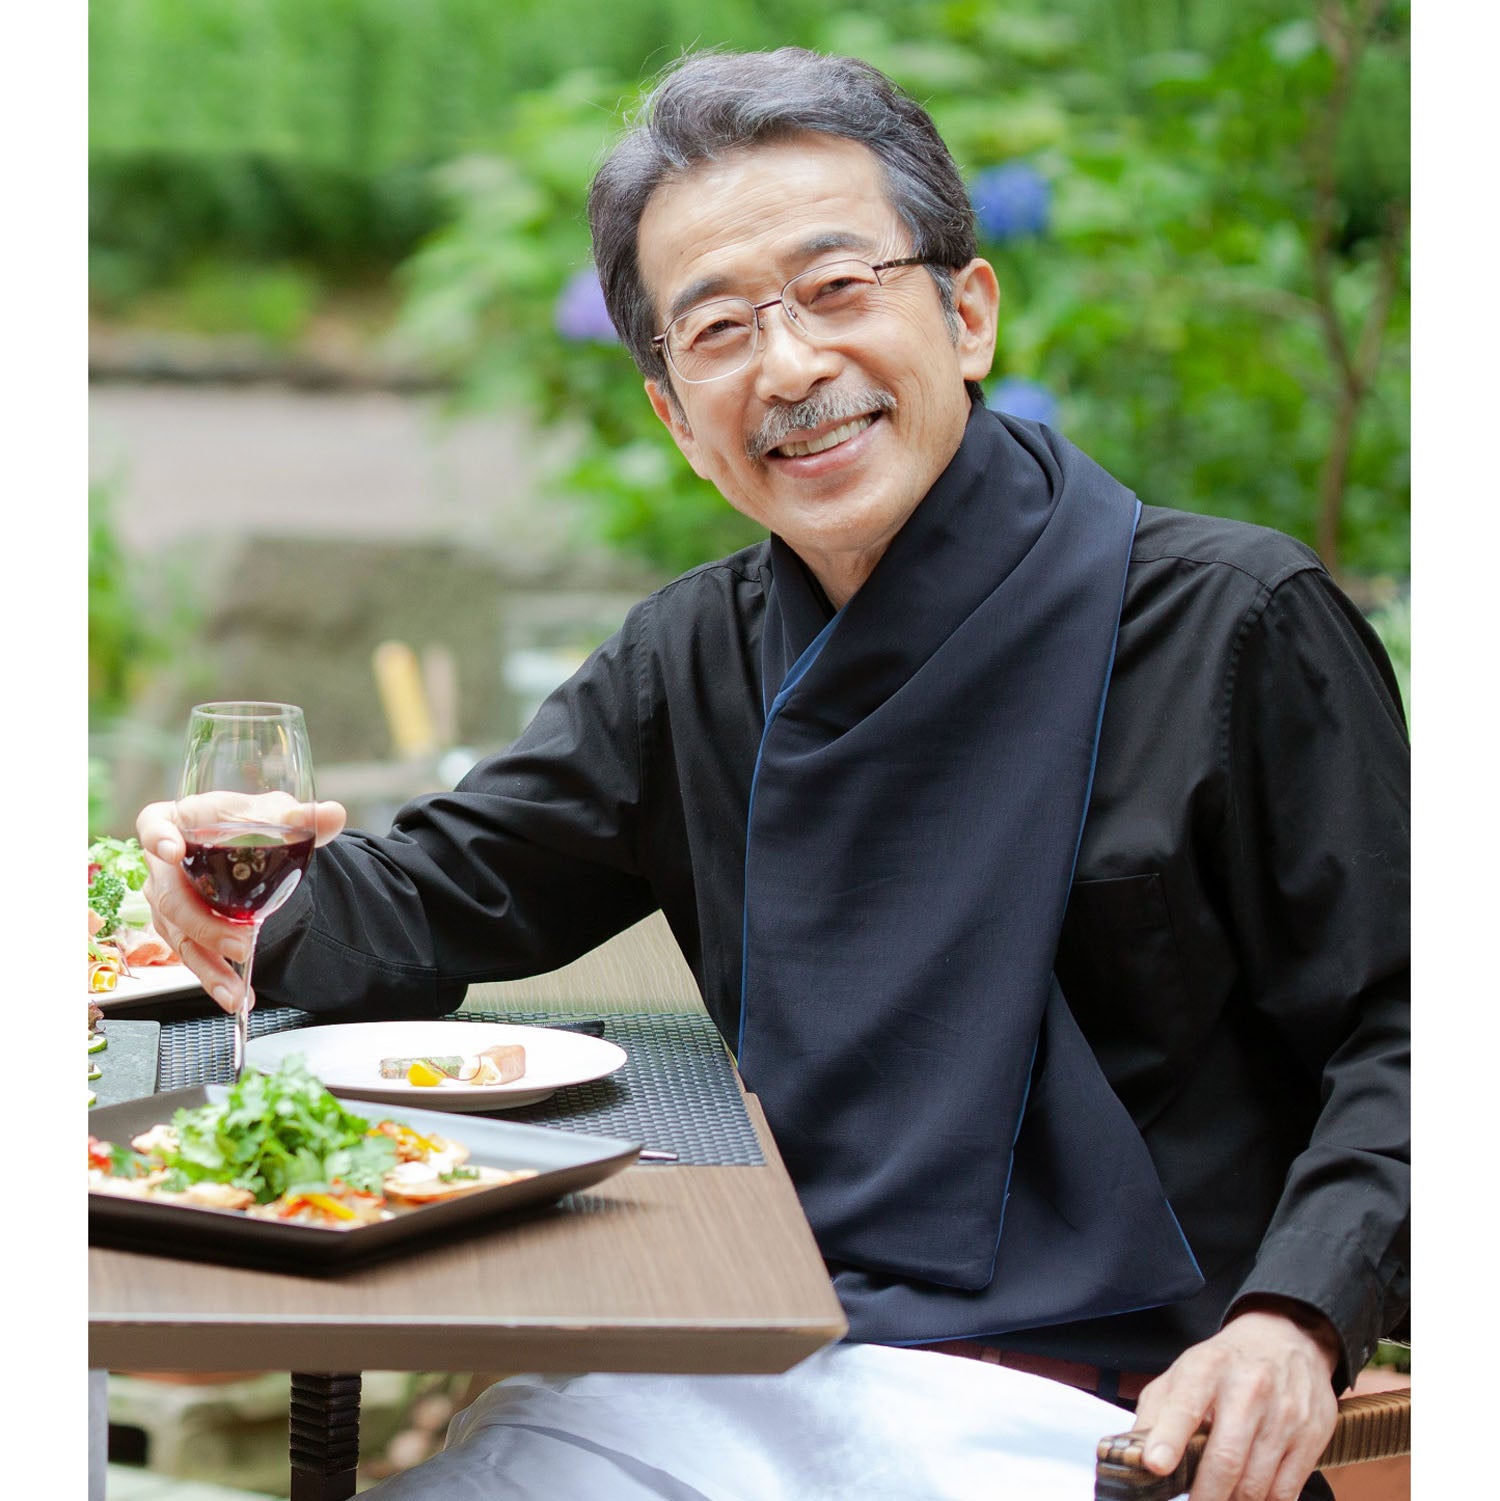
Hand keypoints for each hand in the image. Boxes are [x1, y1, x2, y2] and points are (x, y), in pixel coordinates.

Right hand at [137, 793, 346, 1013]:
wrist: (252, 850)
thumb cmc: (250, 823)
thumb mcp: (275, 815)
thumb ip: (301, 817)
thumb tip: (332, 815)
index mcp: (178, 821)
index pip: (154, 824)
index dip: (158, 837)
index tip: (172, 850)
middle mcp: (163, 865)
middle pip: (170, 896)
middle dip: (204, 924)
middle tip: (240, 942)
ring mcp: (168, 901)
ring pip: (180, 935)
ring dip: (209, 964)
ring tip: (236, 988)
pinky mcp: (180, 929)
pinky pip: (192, 955)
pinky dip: (214, 976)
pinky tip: (235, 994)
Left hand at [1131, 1298, 1340, 1500]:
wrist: (1288, 1338)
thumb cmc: (1223, 1364)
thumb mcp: (1183, 1372)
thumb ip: (1155, 1412)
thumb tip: (1135, 1458)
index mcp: (1206, 1368)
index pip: (1185, 1405)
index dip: (1168, 1439)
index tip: (1155, 1465)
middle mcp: (1248, 1388)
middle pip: (1225, 1458)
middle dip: (1205, 1496)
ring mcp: (1284, 1414)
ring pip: (1255, 1484)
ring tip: (1218, 1498)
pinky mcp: (1312, 1437)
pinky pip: (1284, 1492)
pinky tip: (1248, 1496)